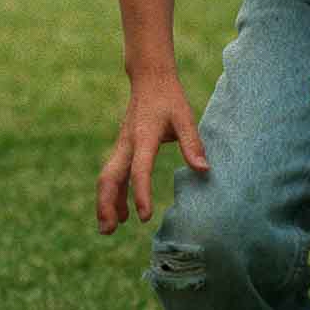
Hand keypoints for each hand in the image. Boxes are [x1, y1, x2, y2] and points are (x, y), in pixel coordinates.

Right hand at [96, 70, 209, 233]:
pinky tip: (120, 213)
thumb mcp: (185, 117)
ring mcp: (121, 145)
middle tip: (108, 230)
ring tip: (108, 228)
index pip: (139, 169)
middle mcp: (127, 143)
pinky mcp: (122, 148)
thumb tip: (204, 171)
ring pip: (107, 177)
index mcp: (143, 136)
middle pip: (110, 176)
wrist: (149, 78)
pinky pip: (113, 173)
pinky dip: (113, 193)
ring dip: (105, 202)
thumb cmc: (169, 98)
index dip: (141, 193)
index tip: (144, 217)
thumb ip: (193, 143)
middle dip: (106, 203)